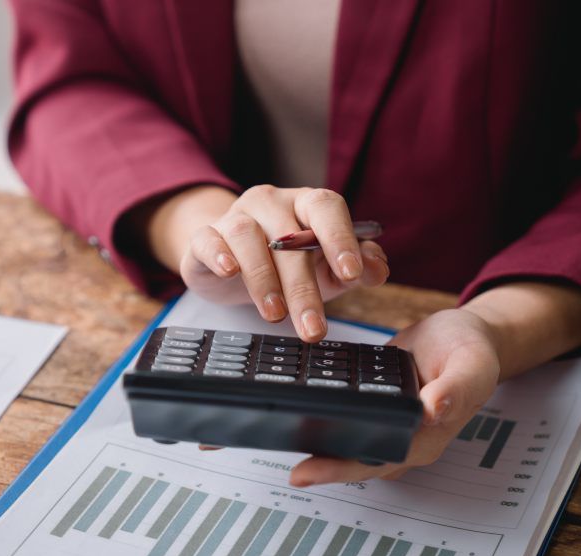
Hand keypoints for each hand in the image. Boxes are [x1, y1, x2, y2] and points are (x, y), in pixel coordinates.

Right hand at [145, 185, 388, 341]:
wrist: (229, 265)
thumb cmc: (285, 265)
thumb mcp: (326, 270)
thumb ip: (357, 268)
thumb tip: (376, 269)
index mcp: (305, 205)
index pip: (326, 207)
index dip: (340, 238)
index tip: (351, 273)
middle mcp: (270, 203)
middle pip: (288, 236)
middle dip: (303, 287)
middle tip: (312, 328)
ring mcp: (235, 216)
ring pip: (247, 237)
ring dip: (263, 278)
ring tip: (275, 314)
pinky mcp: (204, 237)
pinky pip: (208, 238)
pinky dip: (219, 254)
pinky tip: (229, 272)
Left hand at [289, 308, 500, 485]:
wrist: (463, 335)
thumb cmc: (472, 351)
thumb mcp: (473, 365)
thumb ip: (456, 389)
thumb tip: (432, 409)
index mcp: (427, 437)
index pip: (381, 460)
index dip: (344, 469)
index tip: (310, 472)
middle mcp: (405, 438)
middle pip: (359, 461)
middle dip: (324, 468)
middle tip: (292, 473)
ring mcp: (389, 426)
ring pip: (350, 444)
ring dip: (319, 448)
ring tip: (282, 445)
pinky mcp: (375, 406)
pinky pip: (348, 420)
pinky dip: (323, 420)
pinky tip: (296, 414)